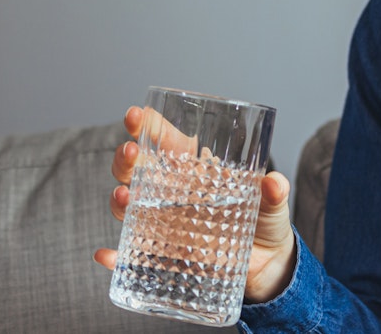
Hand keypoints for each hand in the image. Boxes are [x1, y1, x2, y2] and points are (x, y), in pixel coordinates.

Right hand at [93, 106, 298, 304]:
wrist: (265, 265)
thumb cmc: (264, 222)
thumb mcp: (272, 204)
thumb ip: (273, 192)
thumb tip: (274, 182)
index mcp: (196, 170)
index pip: (166, 141)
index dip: (148, 126)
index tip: (137, 115)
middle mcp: (174, 193)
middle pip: (138, 169)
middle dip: (127, 158)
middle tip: (131, 151)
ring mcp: (165, 223)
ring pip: (130, 205)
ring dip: (120, 199)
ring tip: (125, 195)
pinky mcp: (166, 253)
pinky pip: (133, 255)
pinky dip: (116, 256)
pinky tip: (106, 256)